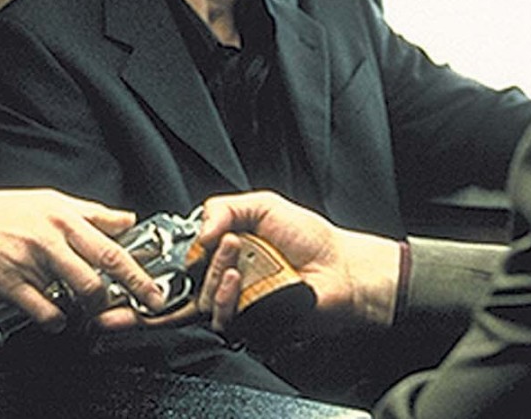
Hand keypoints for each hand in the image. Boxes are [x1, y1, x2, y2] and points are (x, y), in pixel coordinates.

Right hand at [0, 189, 163, 332]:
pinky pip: (47, 312)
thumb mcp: (46, 201)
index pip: (112, 240)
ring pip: (81, 291)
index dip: (139, 265)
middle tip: (146, 306)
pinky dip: (58, 321)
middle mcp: (52, 235)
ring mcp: (32, 261)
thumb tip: (127, 218)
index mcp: (63, 214)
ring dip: (92, 307)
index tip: (156, 284)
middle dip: (132, 289)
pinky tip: (56, 317)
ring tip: (90, 310)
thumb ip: (89, 213)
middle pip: (104, 266)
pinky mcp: (12, 284)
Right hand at [193, 191, 400, 330]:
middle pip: (194, 280)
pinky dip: (225, 299)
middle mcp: (230, 279)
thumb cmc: (310, 239)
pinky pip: (223, 320)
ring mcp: (239, 303)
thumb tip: (198, 232)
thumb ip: (225, 208)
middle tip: (229, 240)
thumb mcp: (264, 206)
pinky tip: (236, 279)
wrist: (340, 268)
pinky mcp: (249, 324)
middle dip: (207, 258)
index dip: (190, 249)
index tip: (203, 237)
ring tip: (235, 256)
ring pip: (205, 301)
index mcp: (229, 251)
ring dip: (215, 276)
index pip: (192, 256)